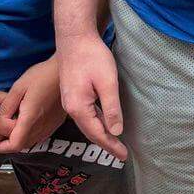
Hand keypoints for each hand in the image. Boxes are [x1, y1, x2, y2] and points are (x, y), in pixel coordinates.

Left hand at [0, 55, 64, 154]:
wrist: (64, 71)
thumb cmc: (42, 75)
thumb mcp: (18, 87)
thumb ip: (7, 107)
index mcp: (31, 118)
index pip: (15, 144)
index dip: (1, 147)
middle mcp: (42, 125)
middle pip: (22, 146)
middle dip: (8, 144)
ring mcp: (51, 125)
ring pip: (31, 142)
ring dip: (19, 140)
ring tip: (9, 130)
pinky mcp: (56, 122)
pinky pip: (40, 136)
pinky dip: (29, 135)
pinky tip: (25, 124)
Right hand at [59, 33, 127, 160]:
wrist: (74, 37)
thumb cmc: (92, 57)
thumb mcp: (107, 82)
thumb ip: (111, 108)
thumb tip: (116, 131)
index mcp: (78, 107)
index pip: (97, 133)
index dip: (111, 145)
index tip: (124, 156)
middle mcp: (71, 107)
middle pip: (90, 131)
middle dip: (106, 143)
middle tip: (122, 154)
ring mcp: (70, 100)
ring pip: (87, 123)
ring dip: (101, 134)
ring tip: (115, 143)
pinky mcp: (73, 93)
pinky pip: (86, 114)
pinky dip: (96, 122)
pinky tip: (105, 123)